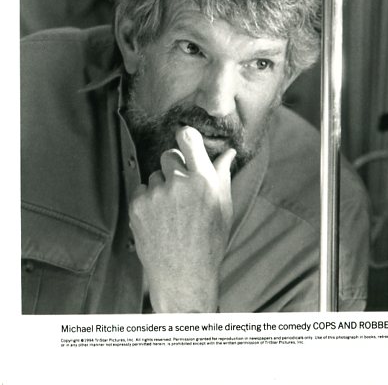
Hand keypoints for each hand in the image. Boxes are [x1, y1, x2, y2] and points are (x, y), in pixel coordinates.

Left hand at [129, 126, 235, 312]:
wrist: (183, 273)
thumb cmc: (210, 240)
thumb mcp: (224, 206)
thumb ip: (222, 175)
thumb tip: (228, 152)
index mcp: (203, 180)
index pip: (187, 139)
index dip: (185, 136)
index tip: (184, 138)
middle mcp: (178, 183)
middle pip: (168, 155)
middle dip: (174, 166)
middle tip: (181, 186)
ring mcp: (156, 195)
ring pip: (154, 175)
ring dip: (161, 186)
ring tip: (172, 211)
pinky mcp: (137, 206)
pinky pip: (142, 190)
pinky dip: (149, 200)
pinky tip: (160, 218)